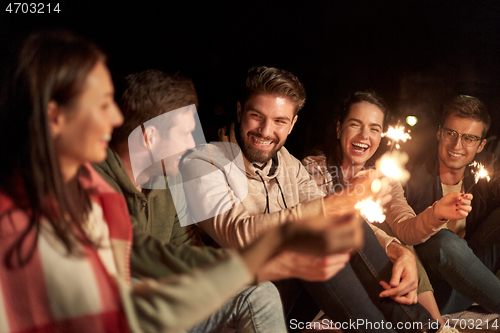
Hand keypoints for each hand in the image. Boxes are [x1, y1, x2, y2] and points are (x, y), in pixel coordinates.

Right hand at [242, 214, 361, 281]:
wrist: (276, 250)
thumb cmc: (294, 233)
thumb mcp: (315, 222)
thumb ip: (337, 221)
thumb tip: (352, 216)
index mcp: (328, 241)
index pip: (355, 233)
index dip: (356, 225)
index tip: (352, 218)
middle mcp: (329, 256)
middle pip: (352, 245)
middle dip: (349, 236)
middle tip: (342, 228)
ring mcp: (326, 268)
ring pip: (345, 256)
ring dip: (342, 247)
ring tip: (329, 240)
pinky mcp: (323, 275)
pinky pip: (338, 265)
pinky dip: (335, 258)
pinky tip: (324, 251)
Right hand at [323, 170, 391, 217]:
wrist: (346, 203)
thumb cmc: (350, 189)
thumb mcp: (356, 176)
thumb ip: (367, 171)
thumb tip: (376, 168)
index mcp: (369, 177)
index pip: (383, 170)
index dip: (383, 171)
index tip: (383, 172)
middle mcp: (374, 185)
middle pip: (388, 179)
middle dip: (384, 180)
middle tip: (380, 182)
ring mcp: (377, 194)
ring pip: (389, 188)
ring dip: (385, 188)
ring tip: (379, 189)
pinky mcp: (379, 202)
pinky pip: (389, 196)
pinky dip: (385, 196)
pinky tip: (379, 196)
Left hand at [379, 242, 417, 303]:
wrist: (408, 260)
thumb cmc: (402, 262)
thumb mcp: (397, 267)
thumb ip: (395, 277)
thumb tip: (392, 285)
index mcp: (410, 280)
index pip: (398, 290)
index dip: (389, 293)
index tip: (381, 294)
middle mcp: (414, 286)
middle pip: (402, 297)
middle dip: (392, 294)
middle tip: (384, 287)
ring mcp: (415, 289)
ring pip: (408, 300)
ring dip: (398, 298)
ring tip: (389, 291)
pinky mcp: (414, 290)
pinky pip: (411, 299)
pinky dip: (404, 299)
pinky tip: (396, 294)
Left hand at [433, 193, 471, 220]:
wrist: (440, 208)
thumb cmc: (445, 201)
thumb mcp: (451, 195)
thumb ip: (457, 194)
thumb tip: (463, 195)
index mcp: (462, 198)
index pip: (470, 197)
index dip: (469, 196)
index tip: (465, 196)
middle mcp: (464, 204)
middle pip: (469, 202)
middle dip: (464, 201)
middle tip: (458, 199)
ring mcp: (463, 210)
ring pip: (469, 208)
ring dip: (463, 206)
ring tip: (456, 205)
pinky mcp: (461, 215)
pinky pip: (465, 214)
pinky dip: (461, 212)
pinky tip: (457, 210)